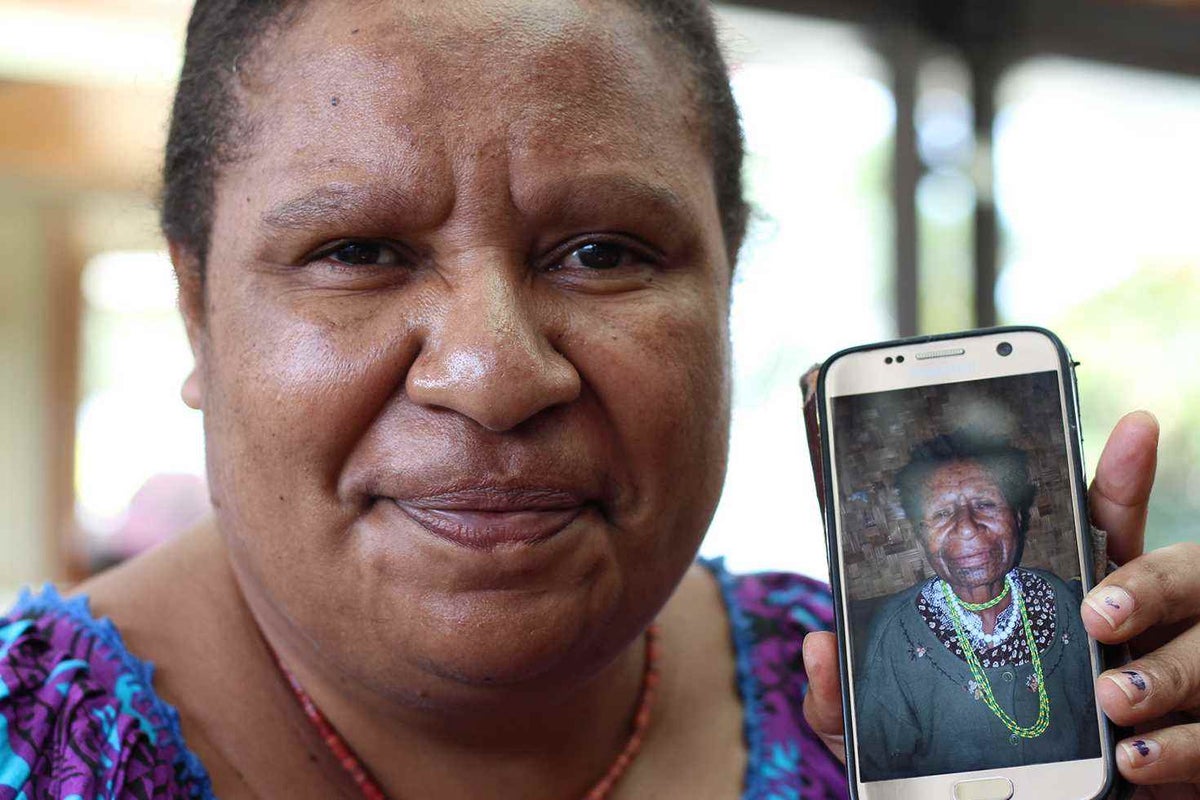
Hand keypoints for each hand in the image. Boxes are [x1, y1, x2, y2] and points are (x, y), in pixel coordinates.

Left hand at [802, 410, 1198, 799]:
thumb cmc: (954, 772)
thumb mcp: (889, 739)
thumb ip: (850, 700)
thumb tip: (819, 648)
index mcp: (1064, 612)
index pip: (1104, 531)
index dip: (1120, 477)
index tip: (1131, 423)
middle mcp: (1132, 642)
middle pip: (1180, 578)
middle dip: (1150, 583)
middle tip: (1098, 611)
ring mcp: (1170, 699)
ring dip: (1162, 673)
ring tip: (1110, 700)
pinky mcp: (1187, 758)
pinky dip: (1182, 748)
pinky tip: (1137, 760)